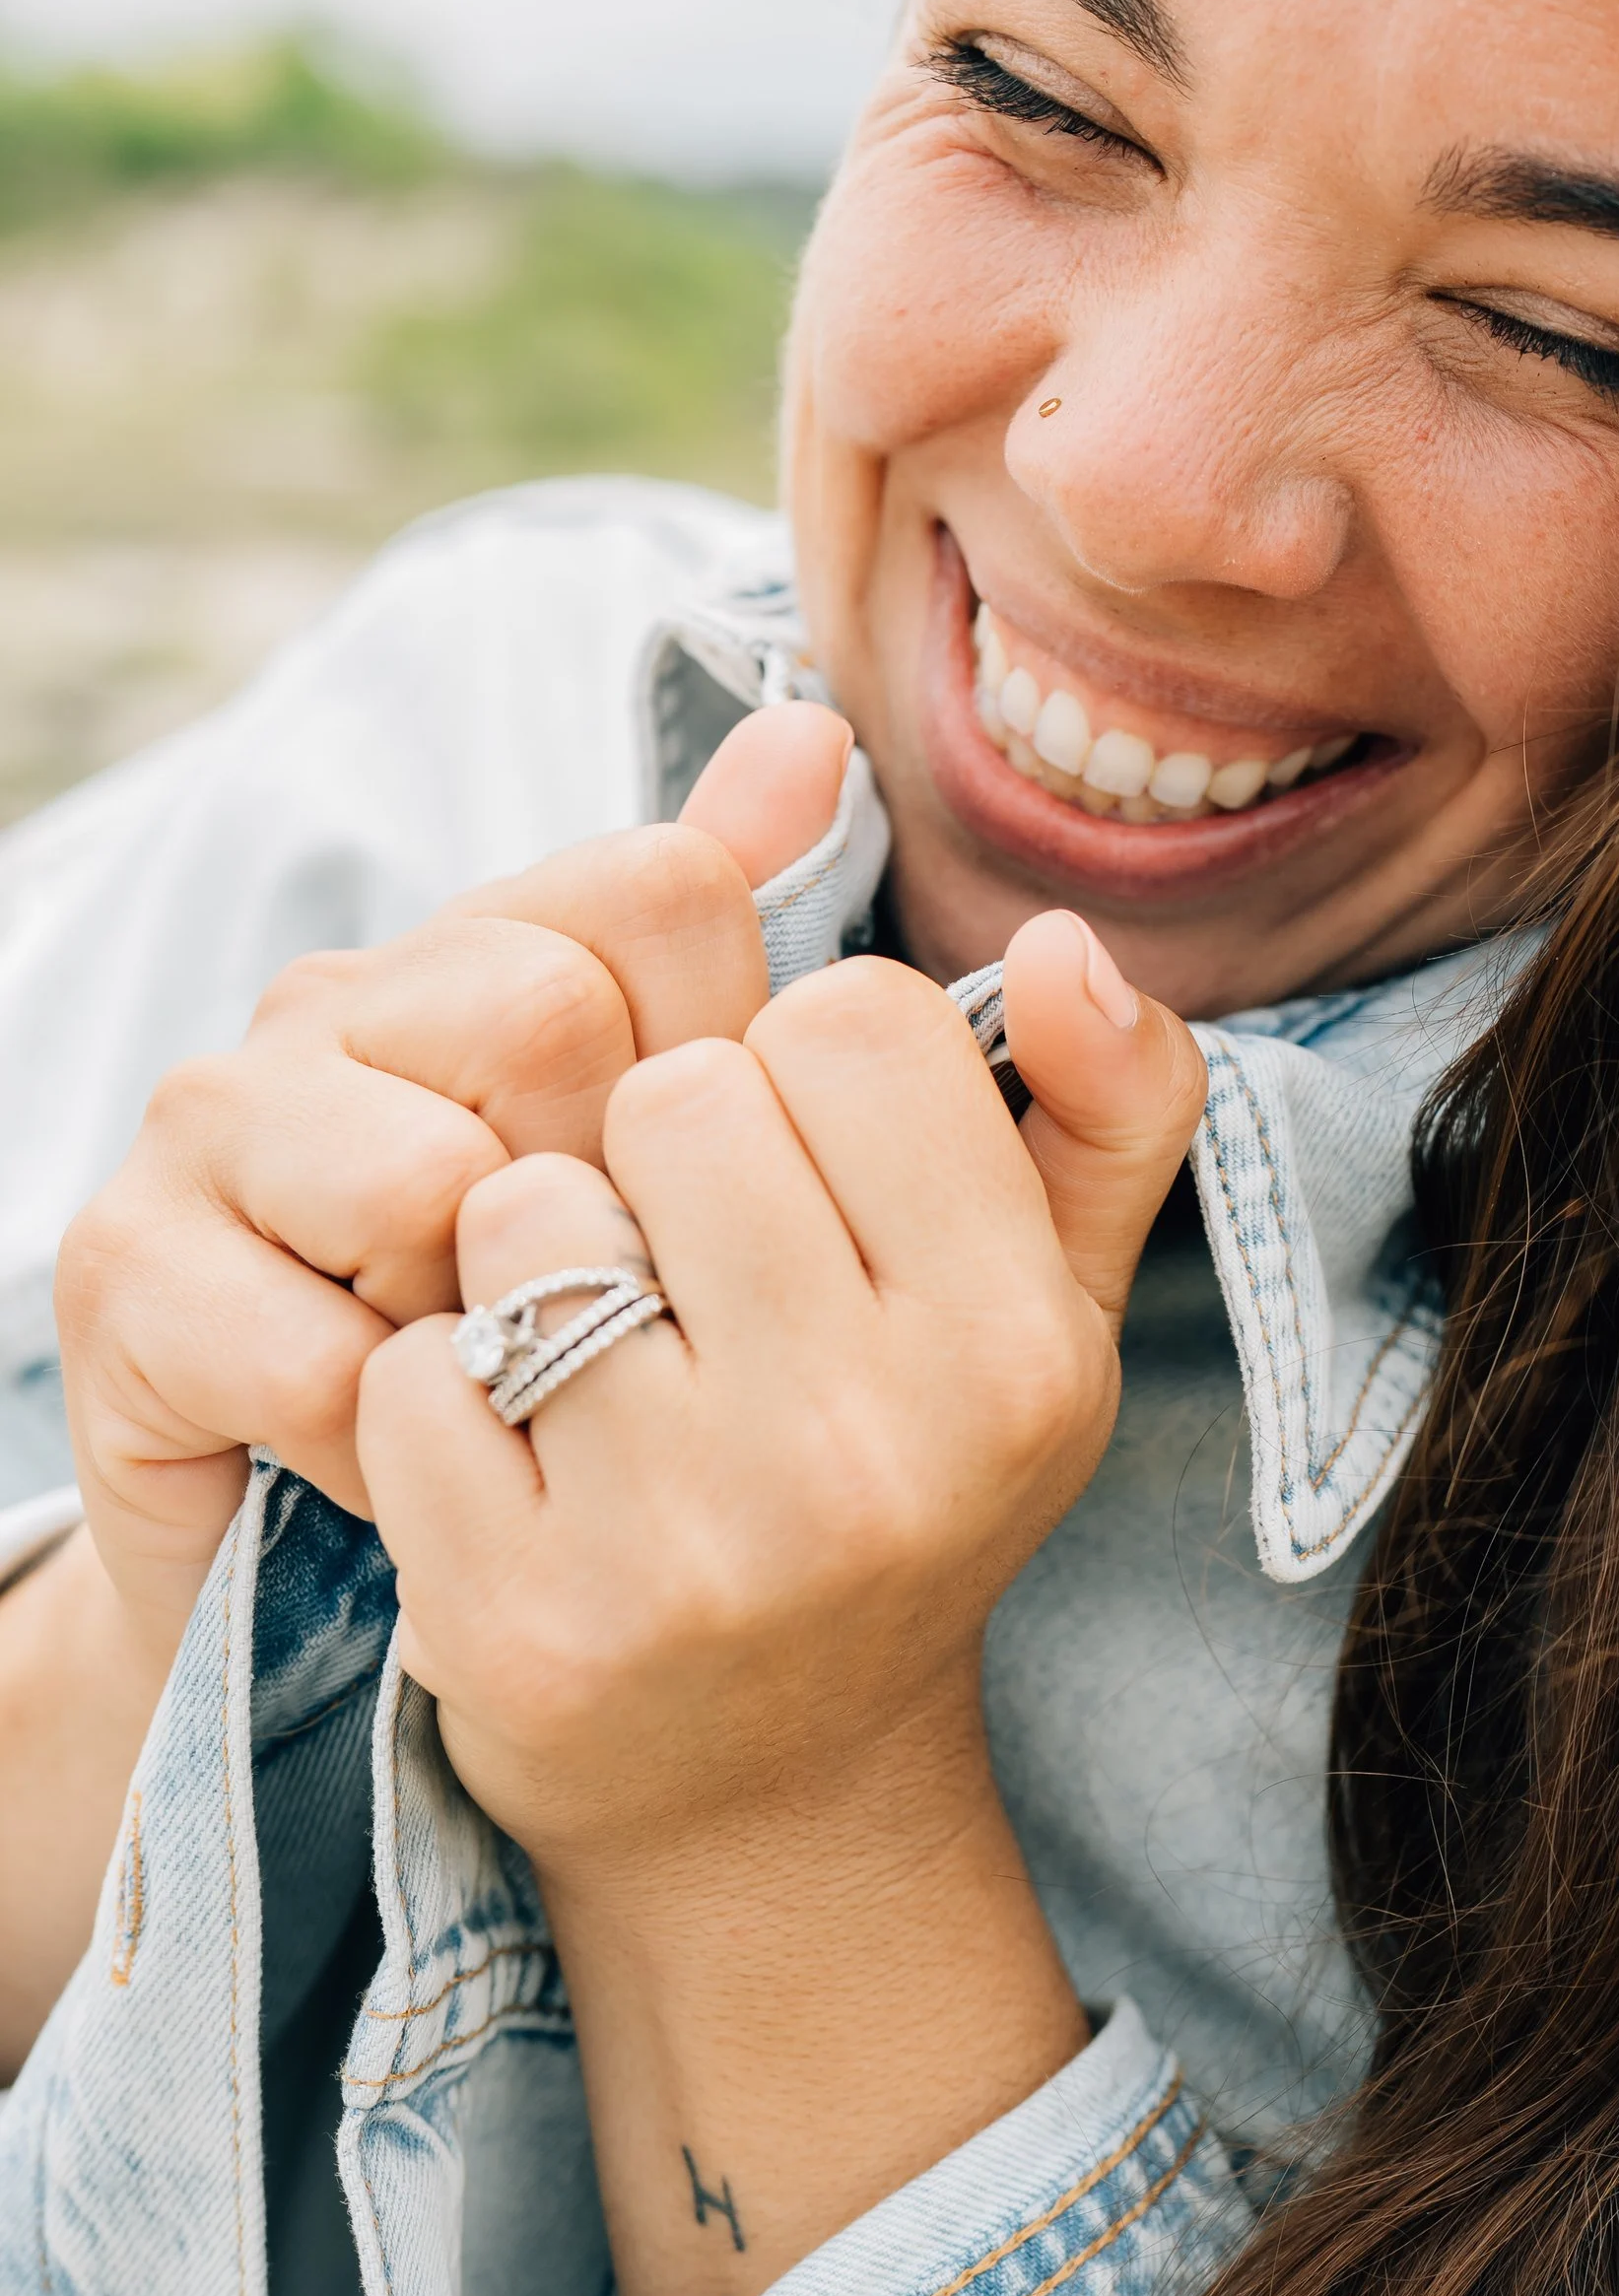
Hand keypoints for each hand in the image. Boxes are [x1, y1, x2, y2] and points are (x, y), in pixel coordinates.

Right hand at [52, 703, 851, 1676]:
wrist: (344, 1560)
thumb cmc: (547, 1343)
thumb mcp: (685, 1175)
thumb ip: (759, 975)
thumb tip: (815, 736)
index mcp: (489, 943)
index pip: (666, 887)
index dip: (720, 1055)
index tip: (691, 1189)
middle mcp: (338, 996)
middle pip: (552, 1012)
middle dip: (605, 1200)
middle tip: (588, 1299)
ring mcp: (214, 1120)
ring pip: (431, 1181)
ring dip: (492, 1325)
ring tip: (487, 1372)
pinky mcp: (127, 1272)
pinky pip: (326, 1358)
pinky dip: (393, 1441)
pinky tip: (401, 1456)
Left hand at [356, 909, 1207, 1884]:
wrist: (768, 1791)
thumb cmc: (907, 1477)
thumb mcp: (1050, 1304)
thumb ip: (1108, 1100)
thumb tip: (1059, 944)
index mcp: (1015, 1350)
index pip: (854, 1018)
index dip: (805, 1070)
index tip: (813, 1178)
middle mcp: (872, 1451)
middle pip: (681, 1090)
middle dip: (662, 1152)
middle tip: (693, 1273)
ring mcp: (691, 1545)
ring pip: (528, 1214)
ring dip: (536, 1265)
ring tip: (598, 1357)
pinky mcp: (522, 1622)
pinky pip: (408, 1371)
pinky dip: (437, 1394)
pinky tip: (516, 1464)